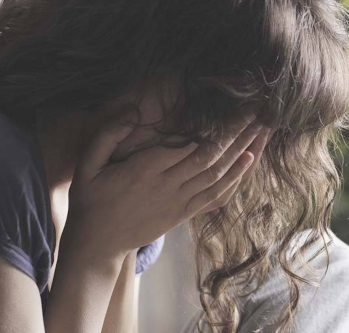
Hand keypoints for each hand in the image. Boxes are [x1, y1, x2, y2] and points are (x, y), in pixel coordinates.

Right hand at [62, 108, 268, 263]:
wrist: (97, 245)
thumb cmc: (90, 200)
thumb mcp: (86, 165)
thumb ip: (107, 135)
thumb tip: (132, 111)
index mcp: (144, 170)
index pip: (186, 144)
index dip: (212, 125)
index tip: (230, 103)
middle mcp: (167, 186)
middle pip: (209, 155)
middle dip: (235, 132)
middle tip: (257, 109)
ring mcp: (179, 202)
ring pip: (218, 174)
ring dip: (242, 150)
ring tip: (261, 128)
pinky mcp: (184, 214)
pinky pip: (216, 196)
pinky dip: (235, 178)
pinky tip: (250, 159)